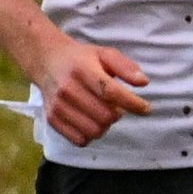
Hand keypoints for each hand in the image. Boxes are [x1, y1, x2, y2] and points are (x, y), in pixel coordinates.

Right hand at [32, 29, 155, 145]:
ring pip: (94, 131)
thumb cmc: (81, 59)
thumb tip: (143, 82)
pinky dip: (91, 135)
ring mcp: (58, 106)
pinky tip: (91, 122)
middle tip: (117, 107)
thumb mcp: (105, 54)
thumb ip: (125, 67)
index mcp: (82, 69)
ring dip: (106, 126)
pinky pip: (79, 140)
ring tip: (104, 114)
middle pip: (104, 116)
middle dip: (118, 114)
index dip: (132, 103)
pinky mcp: (52, 120)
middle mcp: (67, 89)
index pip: (110, 92)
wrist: (47, 61)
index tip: (145, 108)